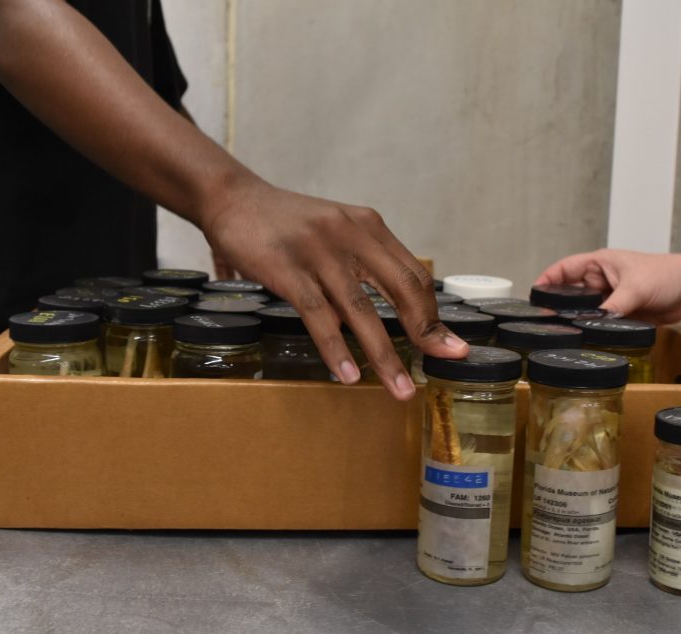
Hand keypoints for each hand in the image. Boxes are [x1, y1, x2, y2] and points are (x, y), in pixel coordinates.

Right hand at [201, 178, 468, 399]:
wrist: (231, 197)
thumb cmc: (285, 222)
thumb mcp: (335, 229)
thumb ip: (364, 261)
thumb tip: (397, 310)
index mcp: (368, 226)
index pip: (414, 274)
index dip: (434, 313)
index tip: (449, 344)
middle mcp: (350, 234)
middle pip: (401, 289)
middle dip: (425, 332)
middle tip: (441, 363)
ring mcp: (318, 251)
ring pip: (361, 310)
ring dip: (384, 355)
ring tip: (399, 389)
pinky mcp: (286, 268)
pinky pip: (318, 315)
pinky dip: (337, 348)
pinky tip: (348, 374)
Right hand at [536, 249, 680, 324]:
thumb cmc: (665, 275)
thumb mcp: (635, 288)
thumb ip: (613, 307)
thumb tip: (593, 324)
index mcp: (599, 265)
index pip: (564, 270)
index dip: (547, 280)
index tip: (534, 296)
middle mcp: (600, 281)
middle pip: (570, 294)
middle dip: (558, 306)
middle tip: (545, 322)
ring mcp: (609, 299)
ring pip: (584, 311)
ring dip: (577, 321)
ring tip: (562, 334)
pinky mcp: (619, 315)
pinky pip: (599, 323)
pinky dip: (592, 331)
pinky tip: (585, 341)